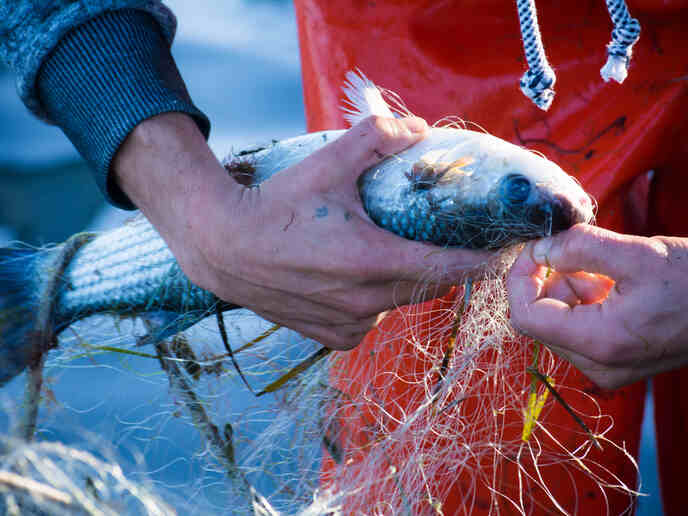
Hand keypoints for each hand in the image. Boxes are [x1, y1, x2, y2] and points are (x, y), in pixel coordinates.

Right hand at [114, 113, 489, 349]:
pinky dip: (376, 302)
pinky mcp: (332, 337)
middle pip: (428, 287)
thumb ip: (375, 140)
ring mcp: (348, 323)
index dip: (480, 263)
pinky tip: (358, 281)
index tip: (502, 255)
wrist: (223, 247)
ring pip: (399, 304)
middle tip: (445, 242)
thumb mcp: (326, 165)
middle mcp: (364, 301)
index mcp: (371, 261)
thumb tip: (417, 128)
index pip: (447, 269)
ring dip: (405, 283)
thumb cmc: (275, 206)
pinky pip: (372, 321)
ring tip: (391, 255)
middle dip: (443, 267)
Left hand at [507, 223, 687, 388]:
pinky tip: (615, 282)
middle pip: (540, 319)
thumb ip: (579, 248)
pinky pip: (581, 327)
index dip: (520, 278)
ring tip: (607, 267)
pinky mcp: (618, 359)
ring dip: (569, 287)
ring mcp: (608, 366)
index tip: (534, 248)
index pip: (525, 316)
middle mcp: (598, 365)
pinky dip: (586, 299)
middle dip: (549, 280)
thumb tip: (540, 249)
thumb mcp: (638, 254)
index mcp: (600, 343)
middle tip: (578, 251)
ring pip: (560, 321)